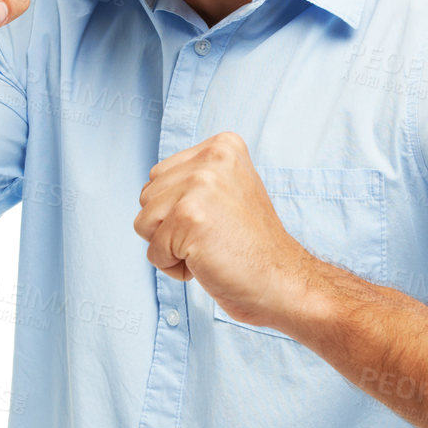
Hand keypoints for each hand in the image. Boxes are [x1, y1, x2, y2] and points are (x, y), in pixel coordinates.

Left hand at [133, 132, 308, 328]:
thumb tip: (151, 189)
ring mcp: (200, 185)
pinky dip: (174, 268)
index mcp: (222, 146)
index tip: (217, 220)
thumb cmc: (252, 247)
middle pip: (147, 196)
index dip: (178, 209)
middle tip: (214, 238)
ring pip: (144, 223)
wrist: (283, 281)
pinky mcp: (189, 217)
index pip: (160, 176)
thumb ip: (194, 180)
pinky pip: (153, 251)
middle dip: (169, 227)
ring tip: (210, 249)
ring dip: (170, 248)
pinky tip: (208, 264)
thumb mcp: (229, 192)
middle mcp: (211, 158)